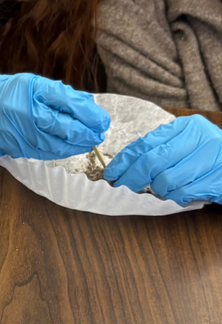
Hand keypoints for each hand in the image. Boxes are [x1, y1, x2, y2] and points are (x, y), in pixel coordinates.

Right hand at [0, 69, 109, 159]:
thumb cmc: (13, 92)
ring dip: (76, 147)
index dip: (89, 115)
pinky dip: (59, 152)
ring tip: (87, 143)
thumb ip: (64, 96)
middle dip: (86, 134)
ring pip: (55, 146)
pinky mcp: (14, 148)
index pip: (68, 104)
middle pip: (64, 128)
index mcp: (32, 91)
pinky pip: (43, 153)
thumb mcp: (38, 84)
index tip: (103, 121)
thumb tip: (91, 109)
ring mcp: (18, 133)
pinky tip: (69, 148)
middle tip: (99, 135)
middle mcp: (25, 113)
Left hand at [104, 115, 221, 204]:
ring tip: (162, 189)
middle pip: (152, 161)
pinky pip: (182, 194)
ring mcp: (211, 158)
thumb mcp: (186, 145)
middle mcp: (200, 138)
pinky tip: (179, 194)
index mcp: (187, 126)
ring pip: (165, 180)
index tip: (111, 172)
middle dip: (132, 177)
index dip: (124, 160)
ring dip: (157, 189)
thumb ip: (160, 148)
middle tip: (123, 186)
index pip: (146, 143)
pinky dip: (175, 197)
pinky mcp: (217, 179)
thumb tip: (124, 165)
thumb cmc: (209, 157)